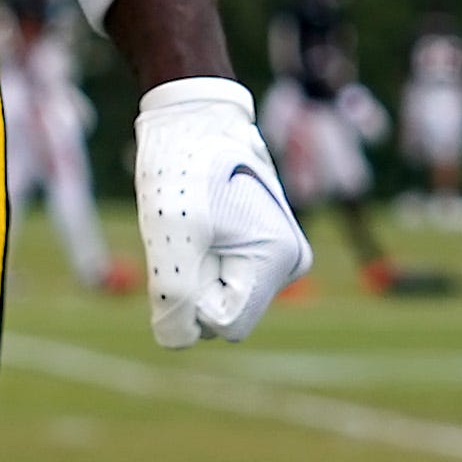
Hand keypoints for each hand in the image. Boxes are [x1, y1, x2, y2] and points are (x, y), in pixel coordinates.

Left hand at [132, 74, 306, 347]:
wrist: (197, 122)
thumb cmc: (183, 171)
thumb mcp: (171, 231)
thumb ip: (175, 293)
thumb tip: (178, 338)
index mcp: (278, 260)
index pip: (225, 324)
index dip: (191, 301)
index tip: (186, 250)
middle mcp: (290, 265)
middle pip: (225, 313)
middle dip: (195, 286)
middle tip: (188, 234)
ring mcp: (280, 258)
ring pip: (221, 297)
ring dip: (195, 273)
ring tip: (194, 227)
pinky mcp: (264, 250)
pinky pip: (221, 279)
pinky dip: (200, 262)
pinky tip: (200, 228)